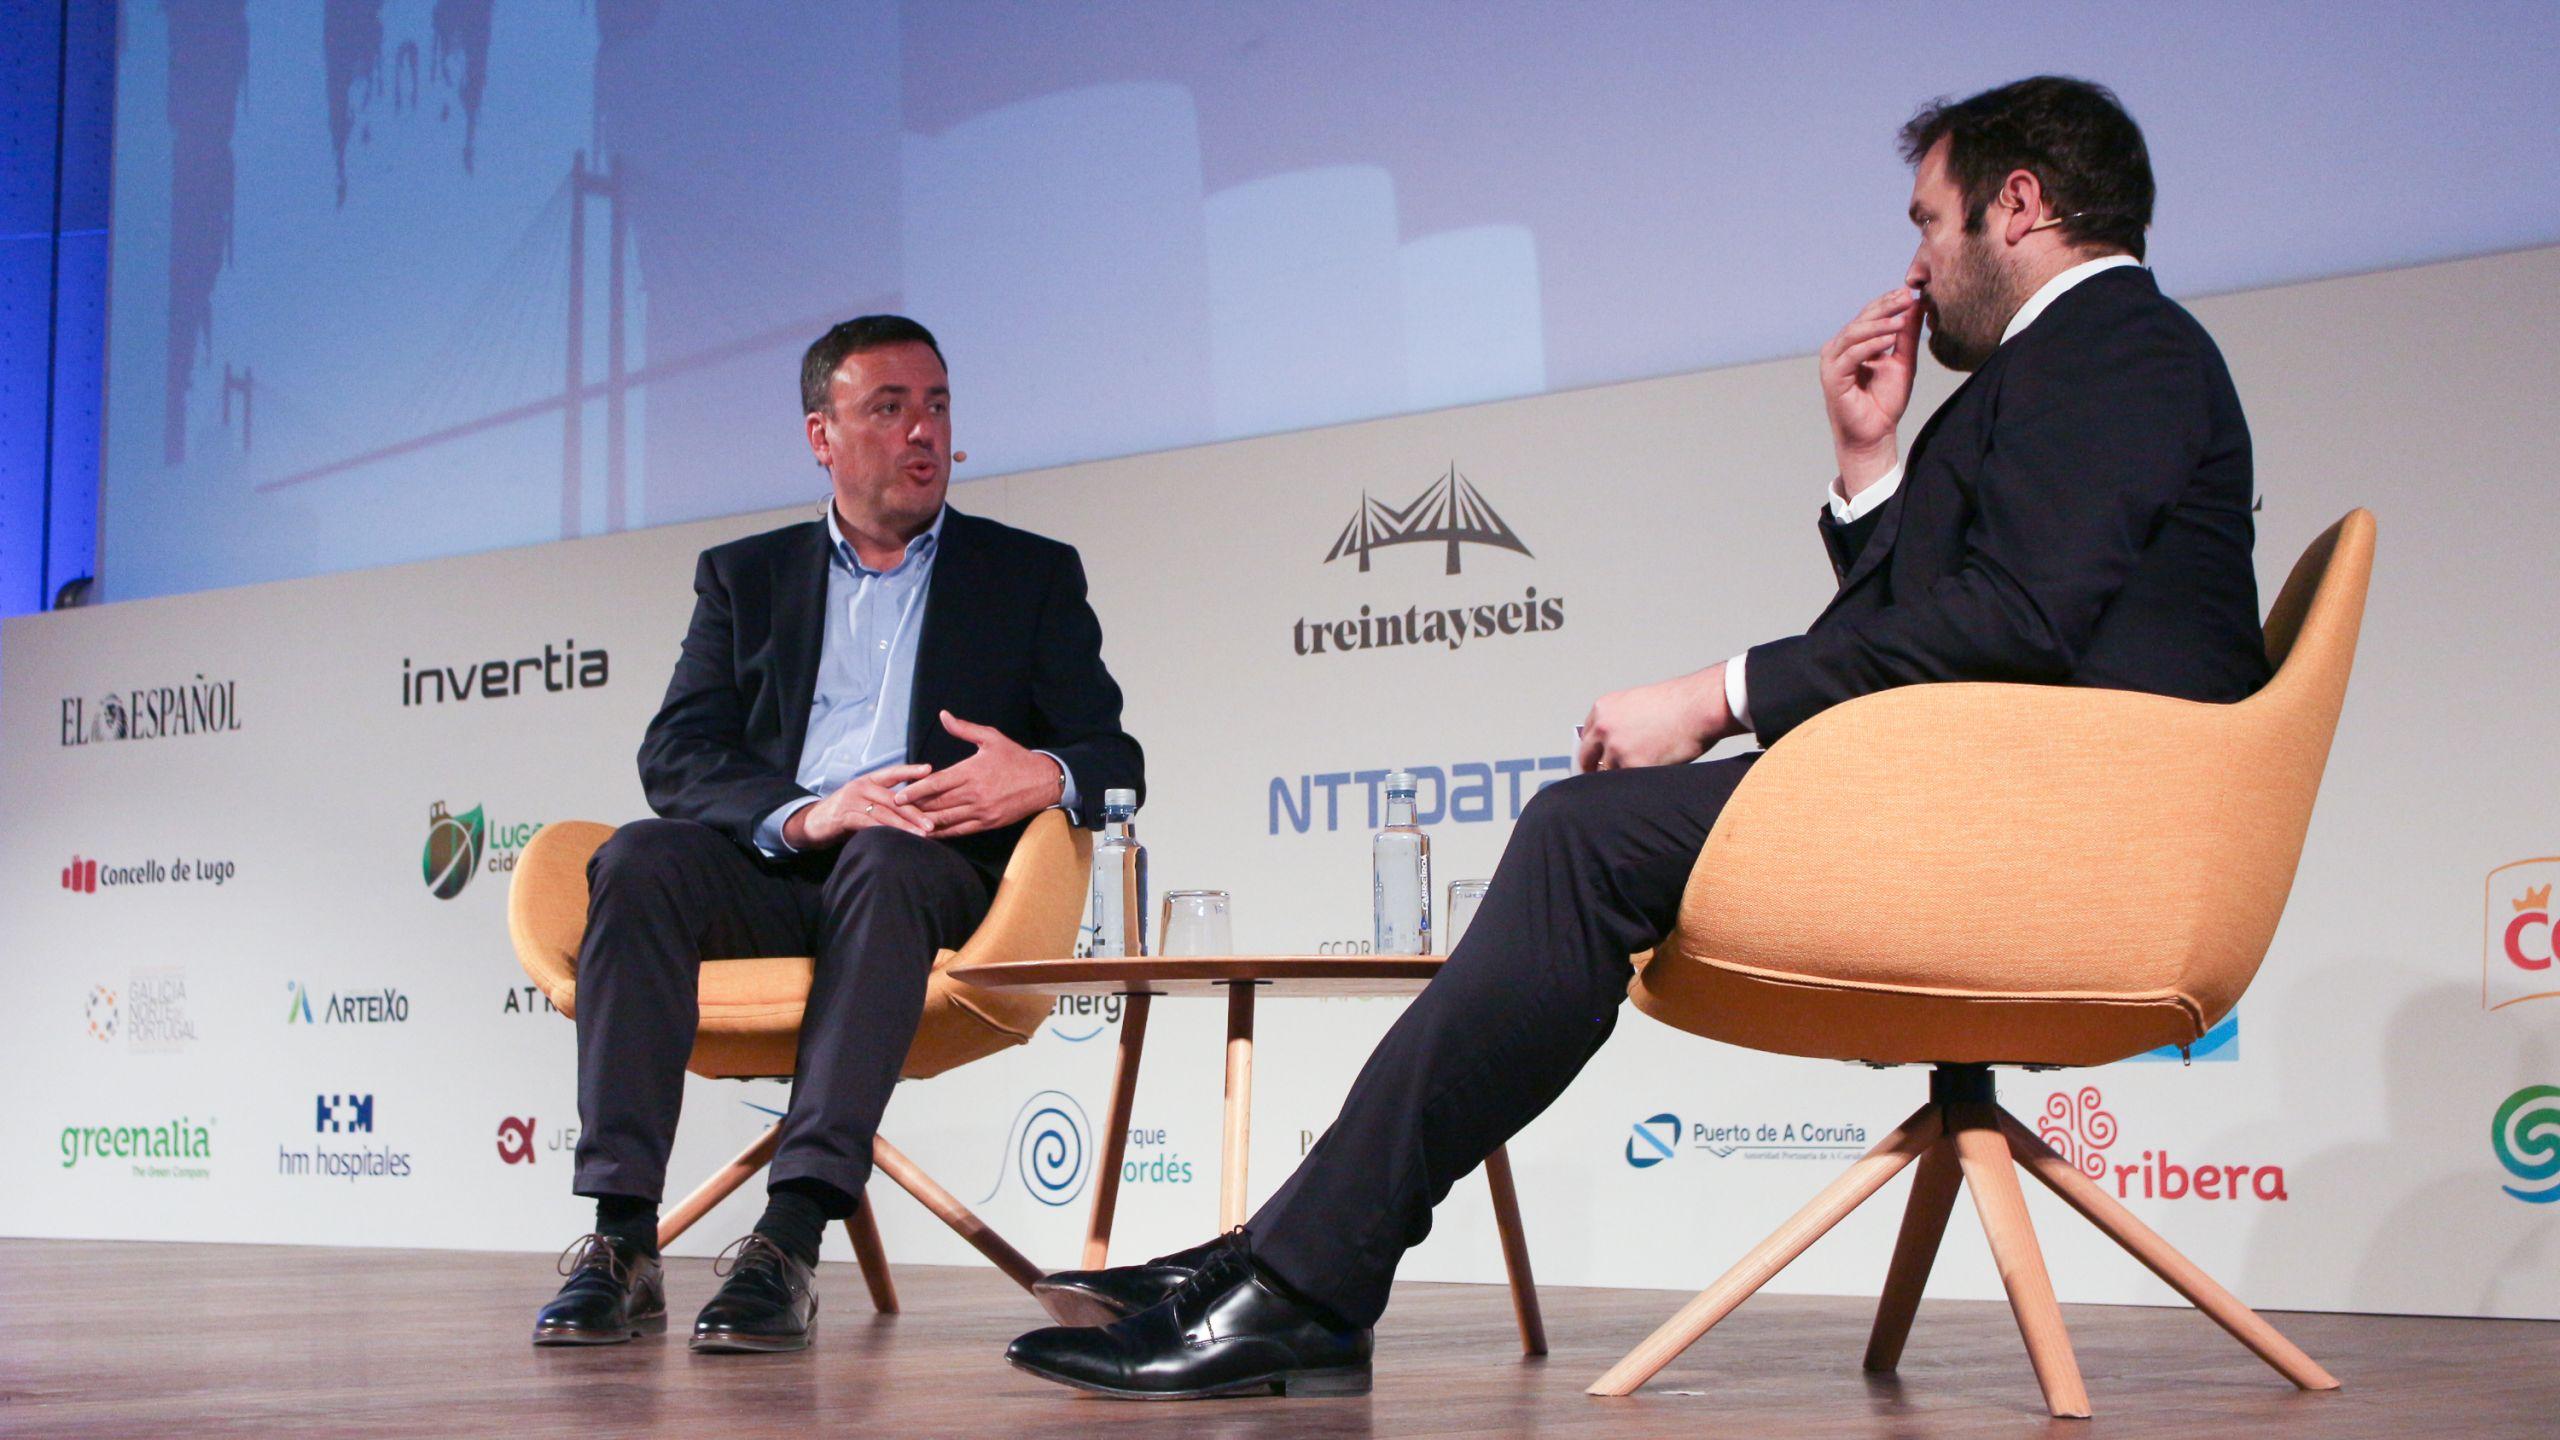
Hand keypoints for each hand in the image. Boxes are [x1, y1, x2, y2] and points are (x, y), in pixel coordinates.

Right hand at [789, 762, 936, 847]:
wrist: (811, 824)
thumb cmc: (843, 815)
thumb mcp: (864, 805)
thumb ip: (884, 805)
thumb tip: (913, 814)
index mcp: (867, 781)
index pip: (892, 773)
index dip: (910, 770)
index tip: (929, 769)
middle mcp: (860, 787)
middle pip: (893, 798)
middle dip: (914, 812)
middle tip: (931, 823)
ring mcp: (851, 800)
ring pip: (883, 812)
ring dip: (904, 825)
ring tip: (920, 835)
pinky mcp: (843, 816)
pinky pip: (868, 823)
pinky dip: (884, 831)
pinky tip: (896, 839)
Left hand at [900, 711, 1065, 837]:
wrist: (1044, 781)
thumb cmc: (1016, 757)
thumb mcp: (991, 738)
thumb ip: (964, 729)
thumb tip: (943, 715)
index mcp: (971, 771)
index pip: (936, 783)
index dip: (915, 790)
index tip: (898, 795)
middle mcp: (974, 793)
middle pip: (937, 803)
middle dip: (914, 807)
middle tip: (894, 810)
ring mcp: (981, 811)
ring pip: (946, 819)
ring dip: (925, 822)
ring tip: (906, 823)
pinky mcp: (988, 823)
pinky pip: (961, 830)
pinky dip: (943, 832)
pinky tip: (930, 833)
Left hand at [1575, 664, 1736, 772]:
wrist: (1698, 707)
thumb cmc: (1678, 704)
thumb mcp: (1637, 704)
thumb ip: (1619, 723)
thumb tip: (1611, 748)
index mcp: (1603, 709)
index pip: (1586, 738)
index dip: (1592, 752)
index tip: (1594, 762)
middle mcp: (1604, 728)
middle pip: (1586, 758)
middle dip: (1593, 770)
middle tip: (1601, 780)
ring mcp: (1616, 748)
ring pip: (1606, 773)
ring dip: (1619, 777)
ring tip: (1638, 777)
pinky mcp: (1632, 765)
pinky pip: (1626, 783)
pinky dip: (1635, 784)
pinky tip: (1648, 779)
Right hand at [1819, 286, 1922, 490]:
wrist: (1876, 433)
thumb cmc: (1885, 401)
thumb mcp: (1903, 362)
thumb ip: (1906, 336)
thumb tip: (1916, 305)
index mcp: (1854, 344)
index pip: (1869, 315)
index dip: (1887, 303)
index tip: (1909, 293)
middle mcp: (1840, 349)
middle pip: (1861, 320)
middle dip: (1884, 308)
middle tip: (1906, 299)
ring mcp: (1833, 362)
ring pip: (1854, 334)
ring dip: (1878, 325)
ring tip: (1901, 320)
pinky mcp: (1832, 377)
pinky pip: (1850, 355)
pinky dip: (1870, 346)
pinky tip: (1888, 340)